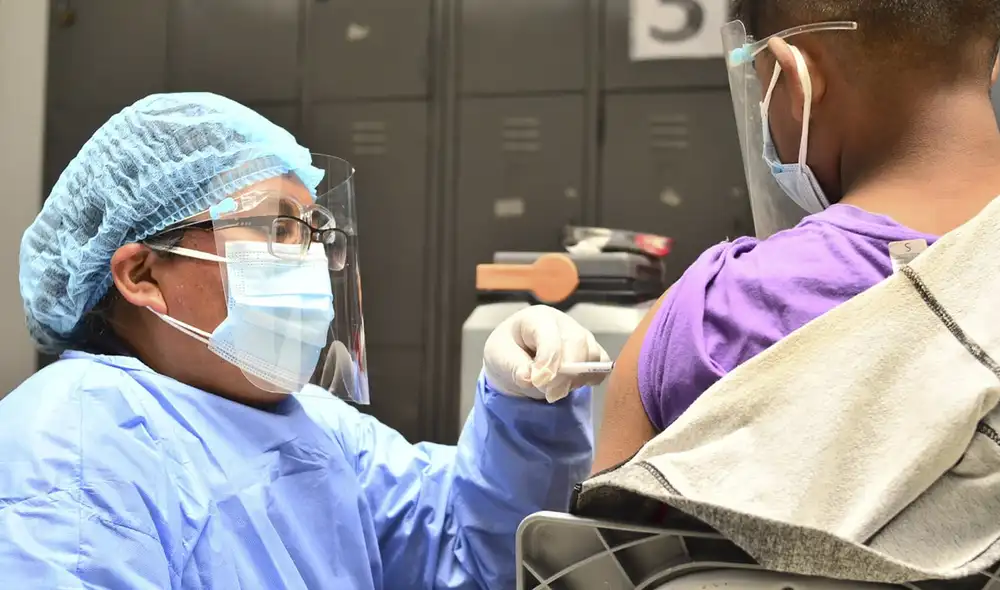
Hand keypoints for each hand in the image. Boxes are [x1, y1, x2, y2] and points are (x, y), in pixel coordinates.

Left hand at [483, 305, 610, 402]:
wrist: (514, 357)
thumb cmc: (506, 352)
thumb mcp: (498, 358)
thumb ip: (514, 367)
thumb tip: (530, 378)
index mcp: (537, 317)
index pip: (550, 336)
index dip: (547, 360)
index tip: (539, 382)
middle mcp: (562, 322)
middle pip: (576, 343)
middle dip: (564, 372)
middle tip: (550, 394)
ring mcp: (580, 334)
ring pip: (591, 354)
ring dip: (577, 377)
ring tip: (555, 390)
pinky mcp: (590, 350)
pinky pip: (601, 363)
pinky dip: (592, 377)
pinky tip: (572, 385)